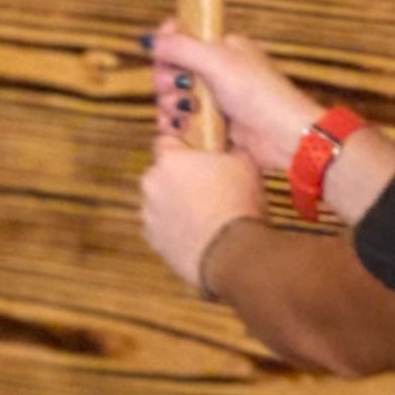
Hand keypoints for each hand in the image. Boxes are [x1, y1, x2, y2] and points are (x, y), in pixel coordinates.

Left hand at [141, 134, 269, 295]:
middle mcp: (152, 185)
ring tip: (204, 215)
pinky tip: (197, 233)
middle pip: (161, 174)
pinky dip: (174, 230)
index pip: (164, 141)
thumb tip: (230, 148)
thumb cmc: (237, 205)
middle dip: (179, 179)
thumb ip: (230, 150)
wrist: (231, 253)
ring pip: (159, 202)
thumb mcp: (245, 164)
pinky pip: (161, 228)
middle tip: (206, 187)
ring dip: (175, 205)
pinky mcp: (153, 241)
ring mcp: (149, 215)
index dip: (182, 147)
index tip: (195, 154)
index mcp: (170, 160)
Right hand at [149, 25, 320, 169]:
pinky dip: (175, 122)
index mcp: (222, 47)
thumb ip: (181, 47)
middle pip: (172, 68)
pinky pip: (181, 119)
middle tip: (176, 87)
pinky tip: (178, 126)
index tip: (161, 55)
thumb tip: (149, 39)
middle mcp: (216, 70)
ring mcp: (213, 98)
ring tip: (183, 111)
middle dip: (167, 79)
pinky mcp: (211, 123)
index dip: (167, 45)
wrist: (283, 135)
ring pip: (173, 95)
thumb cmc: (258, 93)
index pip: (183, 37)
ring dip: (170, 103)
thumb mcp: (218, 61)